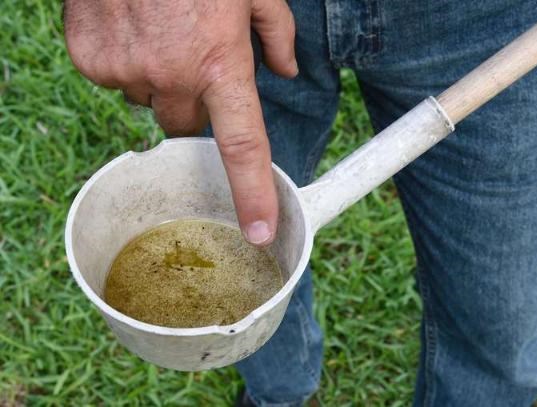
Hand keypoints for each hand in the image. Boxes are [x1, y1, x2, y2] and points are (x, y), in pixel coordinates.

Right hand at [63, 0, 296, 245]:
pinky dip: (125, 62)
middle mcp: (172, 78)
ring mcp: (126, 71)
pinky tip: (132, 27)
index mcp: (220, 64)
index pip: (242, 146)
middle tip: (193, 65)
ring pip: (148, 102)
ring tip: (159, 31)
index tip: (259, 232)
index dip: (253, 194)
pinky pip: (114, 80)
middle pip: (186, 128)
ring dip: (158, 81)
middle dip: (194, 106)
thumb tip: (287, 72)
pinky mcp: (91, 60)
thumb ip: (275, 34)